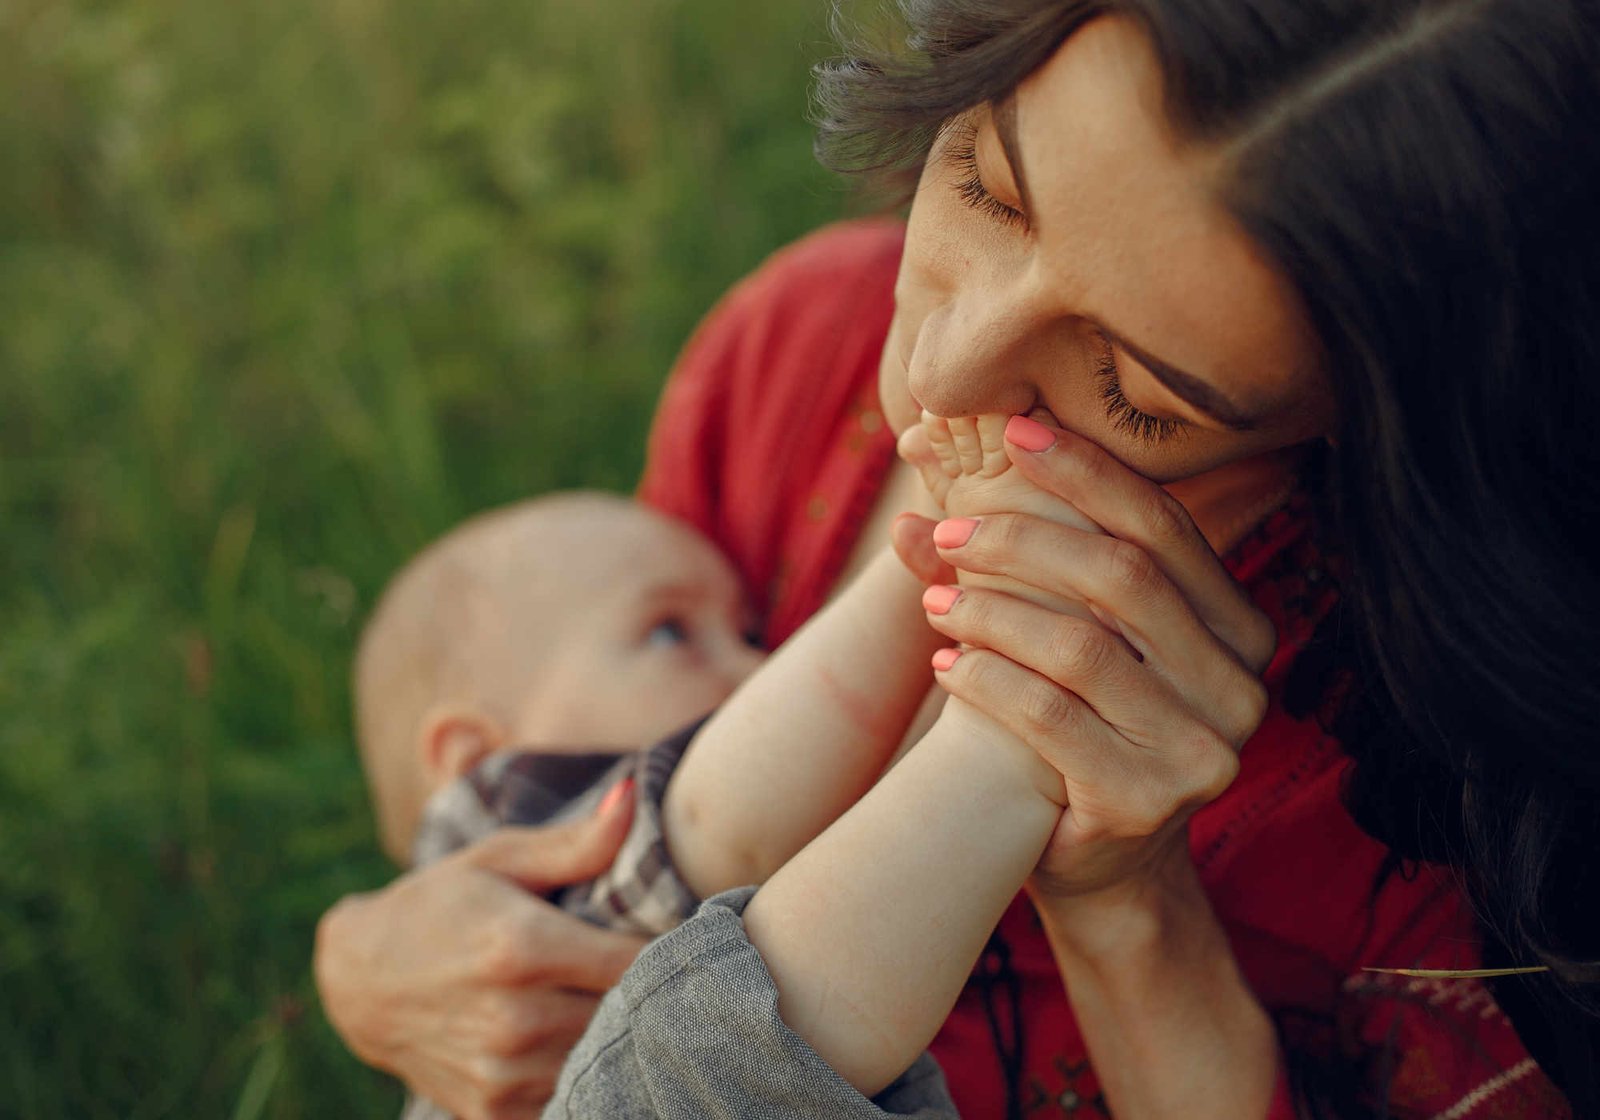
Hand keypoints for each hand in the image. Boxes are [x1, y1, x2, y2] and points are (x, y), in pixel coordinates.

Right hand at [313, 794, 646, 1119]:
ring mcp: (504, 1073)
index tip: (689, 935)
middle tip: (666, 968)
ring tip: (623, 1001)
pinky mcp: (494, 1112)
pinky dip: (587, 1071)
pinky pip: (573, 1097)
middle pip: (630, 1015)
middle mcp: (515, 1019)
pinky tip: (582, 1035)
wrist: (359, 981)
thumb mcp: (499, 858)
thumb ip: (577, 842)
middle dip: (654, 992)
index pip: (639, 963)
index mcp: (523, 948)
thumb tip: (634, 798)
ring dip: (622, 1033)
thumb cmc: (439, 904)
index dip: (674, 951)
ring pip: (607, 1060)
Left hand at [920, 416, 1275, 904]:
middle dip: (1024, 543)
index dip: (1088, 473)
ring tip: (935, 605)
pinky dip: (987, 682)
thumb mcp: (1063, 636)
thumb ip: (1010, 553)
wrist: (1097, 859)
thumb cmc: (1077, 725)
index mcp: (1238, 627)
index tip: (1013, 435)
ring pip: (1081, 648)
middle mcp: (1240, 684)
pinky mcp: (1150, 801)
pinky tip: (947, 667)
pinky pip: (1052, 719)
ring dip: (992, 614)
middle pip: (1123, 578)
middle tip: (950, 536)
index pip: (1164, 526)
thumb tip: (920, 449)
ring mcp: (1203, 748)